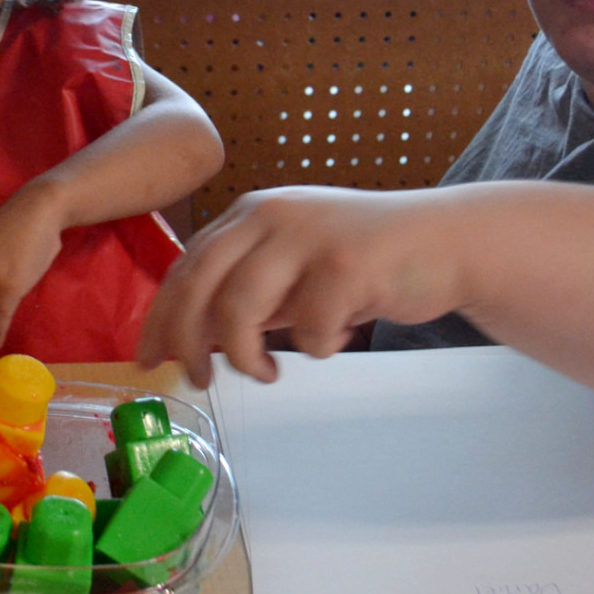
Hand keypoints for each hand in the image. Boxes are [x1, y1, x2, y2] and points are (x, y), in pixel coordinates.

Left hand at [136, 186, 461, 387]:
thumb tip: (190, 341)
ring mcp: (309, 236)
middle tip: (198, 379)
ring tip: (266, 372)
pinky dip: (315, 348)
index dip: (161, 317)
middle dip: (188, 342)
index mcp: (252, 214)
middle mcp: (272, 215)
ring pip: (240, 308)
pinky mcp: (347, 263)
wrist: (444, 242)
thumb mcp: (293, 270)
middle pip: (200, 285)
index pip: (186, 267)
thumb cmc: (363, 263)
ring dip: (246, 355)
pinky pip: (307, 329)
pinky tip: (334, 342)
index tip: (149, 358)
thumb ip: (248, 293)